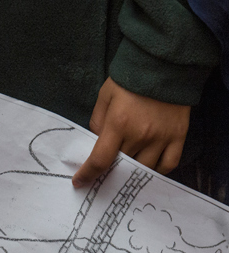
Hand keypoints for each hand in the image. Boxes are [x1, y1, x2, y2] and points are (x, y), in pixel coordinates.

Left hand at [72, 77, 190, 187]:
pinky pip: (168, 164)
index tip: (79, 182)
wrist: (164, 65)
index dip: (88, 174)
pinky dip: (157, 171)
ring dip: (132, 173)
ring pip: (144, 169)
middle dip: (109, 172)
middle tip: (102, 175)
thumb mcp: (105, 97)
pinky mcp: (178, 136)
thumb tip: (95, 143)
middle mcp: (140, 135)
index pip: (100, 159)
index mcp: (118, 124)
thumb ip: (97, 122)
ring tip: (124, 172)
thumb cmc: (130, 81)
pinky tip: (147, 168)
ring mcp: (161, 137)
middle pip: (122, 166)